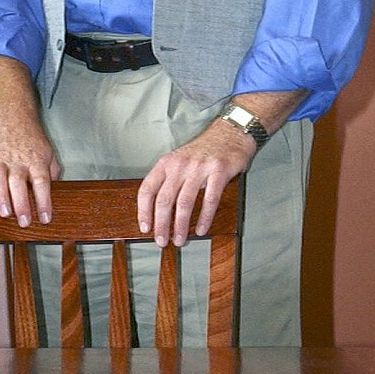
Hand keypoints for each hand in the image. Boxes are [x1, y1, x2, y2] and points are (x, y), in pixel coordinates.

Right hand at [0, 53, 60, 224]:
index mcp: (36, 161)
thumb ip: (52, 174)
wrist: (12, 117)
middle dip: (21, 203)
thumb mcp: (49, 154)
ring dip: (1, 195)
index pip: (42, 182)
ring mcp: (0, 158)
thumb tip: (58, 194)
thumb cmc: (31, 141)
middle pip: (20, 183)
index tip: (45, 218)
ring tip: (5, 213)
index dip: (44, 201)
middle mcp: (18, 160)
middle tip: (23, 221)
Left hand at [136, 118, 252, 247]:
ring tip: (179, 240)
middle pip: (164, 200)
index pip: (147, 190)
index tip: (145, 228)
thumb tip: (157, 211)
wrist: (230, 132)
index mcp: (166, 163)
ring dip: (180, 225)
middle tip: (161, 241)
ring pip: (184, 202)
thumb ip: (168, 180)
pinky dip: (204, 217)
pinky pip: (210, 199)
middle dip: (161, 225)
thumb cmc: (203, 151)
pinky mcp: (219, 172)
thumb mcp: (179, 160)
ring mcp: (199, 168)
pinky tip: (201, 229)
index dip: (143, 211)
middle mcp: (180, 165)